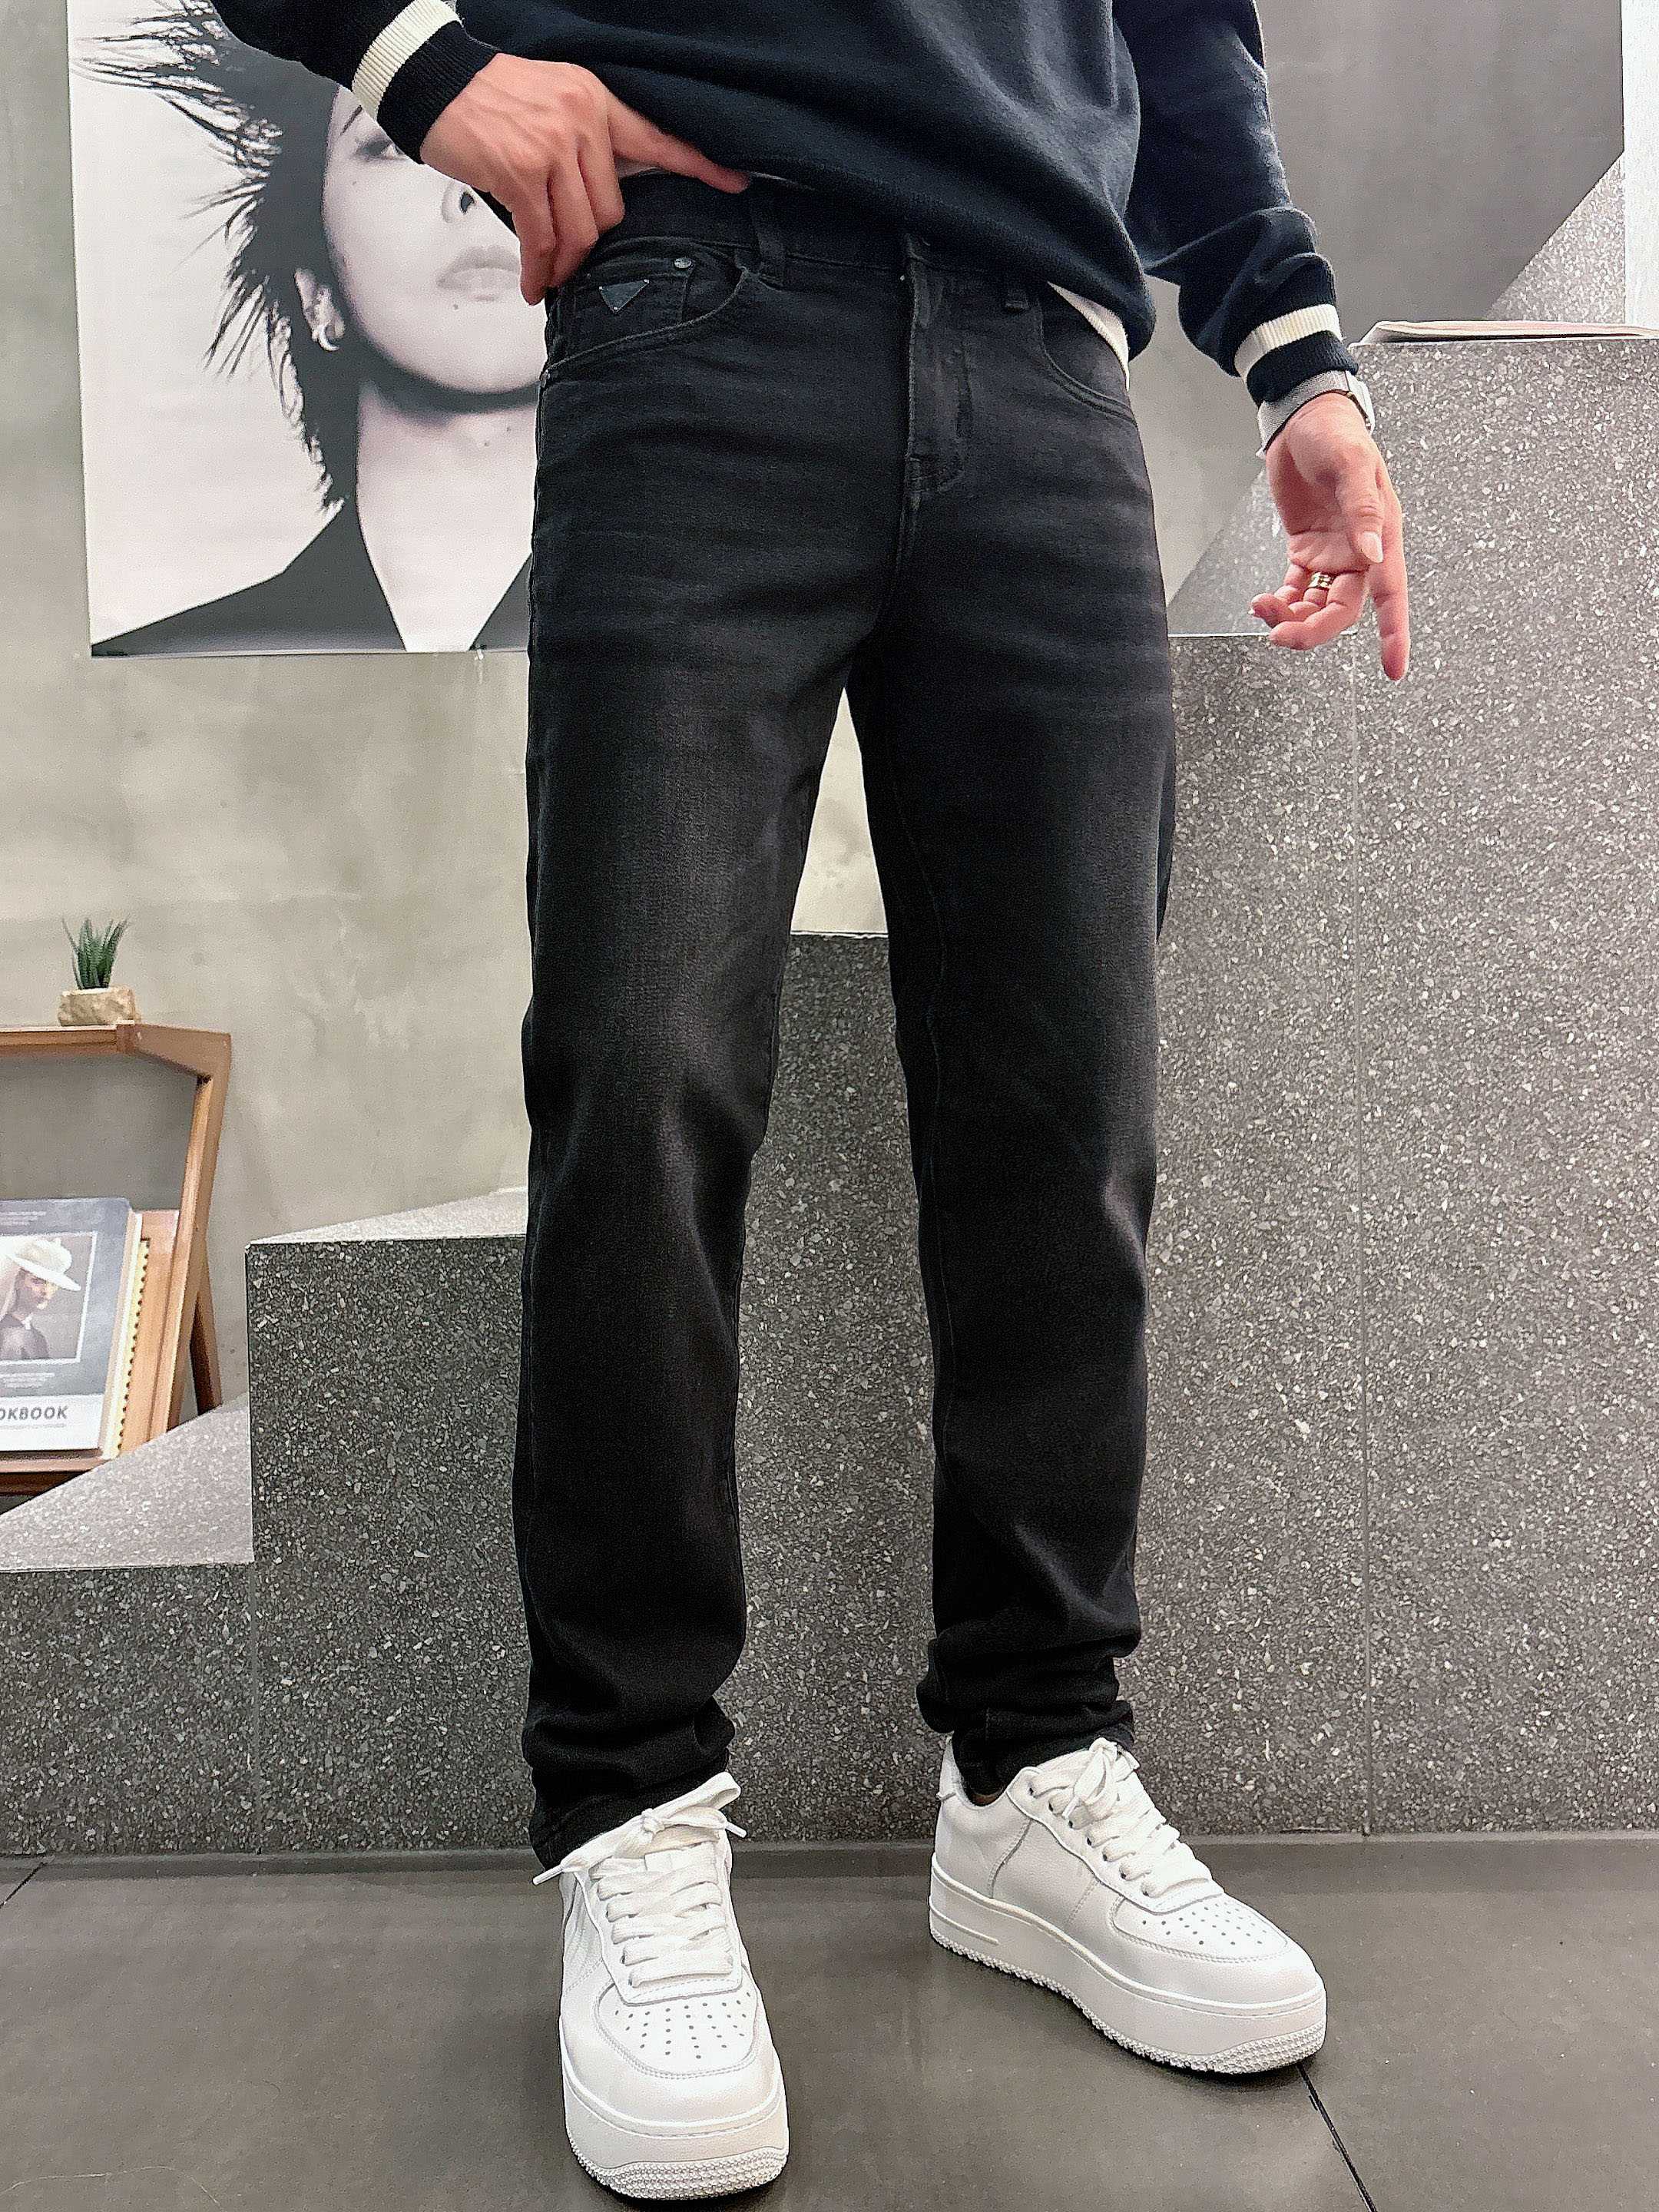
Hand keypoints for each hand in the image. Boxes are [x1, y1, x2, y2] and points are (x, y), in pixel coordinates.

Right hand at [420, 56, 751, 302]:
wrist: (436, 80)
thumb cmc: (491, 100)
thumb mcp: (554, 103)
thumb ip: (584, 142)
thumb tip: (598, 202)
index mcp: (597, 103)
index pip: (659, 139)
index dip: (701, 166)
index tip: (738, 184)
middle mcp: (582, 122)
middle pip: (610, 210)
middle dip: (590, 241)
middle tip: (567, 256)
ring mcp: (552, 148)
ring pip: (580, 230)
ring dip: (564, 263)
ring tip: (548, 276)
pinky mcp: (520, 173)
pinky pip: (541, 237)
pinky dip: (537, 269)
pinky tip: (532, 283)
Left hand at [1251, 392, 1409, 681]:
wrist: (1302, 418)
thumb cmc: (1335, 433)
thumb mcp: (1352, 465)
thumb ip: (1363, 512)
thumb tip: (1372, 555)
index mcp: (1381, 534)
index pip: (1391, 594)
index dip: (1394, 633)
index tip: (1394, 669)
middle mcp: (1359, 550)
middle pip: (1342, 610)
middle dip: (1313, 629)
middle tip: (1281, 635)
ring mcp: (1332, 552)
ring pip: (1317, 605)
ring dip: (1292, 616)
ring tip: (1264, 609)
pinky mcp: (1306, 548)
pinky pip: (1297, 588)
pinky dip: (1281, 600)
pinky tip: (1263, 600)